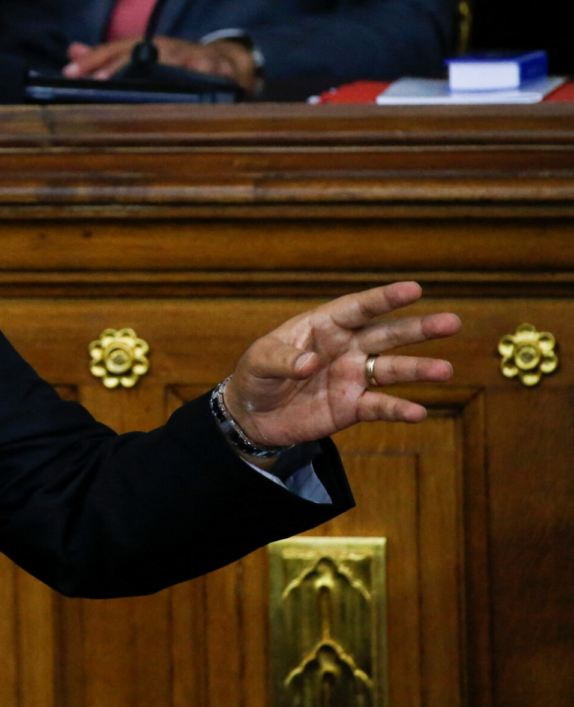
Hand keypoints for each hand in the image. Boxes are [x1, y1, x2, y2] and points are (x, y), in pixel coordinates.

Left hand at [63, 36, 258, 90]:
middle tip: (96, 80)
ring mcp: (190, 54)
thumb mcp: (140, 55)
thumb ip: (106, 57)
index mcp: (145, 45)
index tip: (68, 72)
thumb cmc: (172, 61)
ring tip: (142, 80)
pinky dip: (206, 70)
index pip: (112, 50)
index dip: (91, 60)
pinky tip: (198, 75)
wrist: (221, 58)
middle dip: (116, 66)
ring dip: (159, 67)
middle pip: (138, 54)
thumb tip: (72, 51)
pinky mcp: (216, 65)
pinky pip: (211, 68)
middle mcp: (165, 47)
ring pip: (172, 58)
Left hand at [223, 281, 460, 449]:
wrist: (254, 417)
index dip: (384, 298)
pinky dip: (399, 409)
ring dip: (419, 369)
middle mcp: (346, 347)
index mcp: (323, 326)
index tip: (414, 289)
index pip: (357, 308)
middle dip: (419, 328)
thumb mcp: (259, 363)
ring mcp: (353, 376)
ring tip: (446, 369)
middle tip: (452, 322)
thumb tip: (310, 363)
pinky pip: (380, 406)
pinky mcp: (353, 406)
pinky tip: (418, 412)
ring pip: (392, 368)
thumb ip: (283, 360)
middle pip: (387, 334)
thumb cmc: (256, 377)